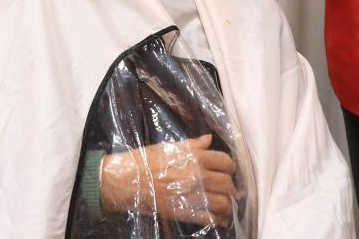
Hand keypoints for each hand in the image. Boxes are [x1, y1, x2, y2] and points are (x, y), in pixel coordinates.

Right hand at [99, 134, 237, 226]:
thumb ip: (192, 145)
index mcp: (195, 158)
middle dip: (231, 187)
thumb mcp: (170, 147)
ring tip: (227, 205)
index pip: (225, 161)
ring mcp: (192, 195)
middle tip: (230, 189)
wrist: (127, 181)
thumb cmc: (146, 161)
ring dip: (228, 204)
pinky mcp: (185, 212)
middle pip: (227, 183)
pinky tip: (220, 219)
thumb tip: (208, 139)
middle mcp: (197, 176)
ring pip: (223, 202)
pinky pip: (210, 218)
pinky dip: (219, 219)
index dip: (230, 166)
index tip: (228, 170)